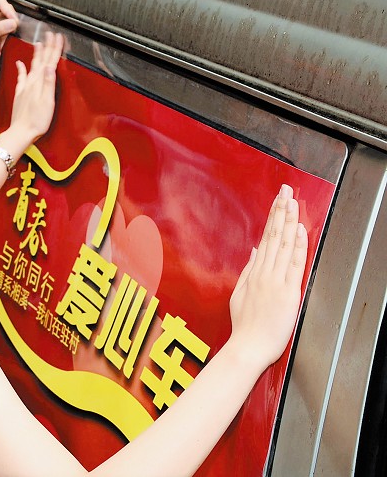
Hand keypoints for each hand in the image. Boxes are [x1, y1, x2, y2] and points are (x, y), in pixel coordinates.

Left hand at [0, 0, 18, 63]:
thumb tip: (12, 23)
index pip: (0, 3)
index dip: (9, 12)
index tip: (14, 22)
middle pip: (4, 13)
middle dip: (8, 25)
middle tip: (10, 33)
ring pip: (4, 24)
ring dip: (5, 35)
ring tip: (1, 44)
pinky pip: (0, 33)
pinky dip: (1, 40)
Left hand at [5, 32, 64, 144]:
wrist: (21, 132)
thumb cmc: (36, 121)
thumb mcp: (47, 102)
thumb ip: (48, 83)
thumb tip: (49, 67)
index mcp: (39, 84)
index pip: (49, 61)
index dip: (54, 49)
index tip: (58, 37)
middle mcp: (31, 83)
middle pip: (41, 60)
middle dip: (47, 47)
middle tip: (50, 35)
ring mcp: (25, 88)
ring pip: (32, 65)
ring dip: (36, 54)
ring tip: (39, 43)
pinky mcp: (20, 94)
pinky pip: (21, 77)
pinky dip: (21, 68)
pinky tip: (19, 63)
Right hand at [228, 184, 307, 367]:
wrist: (247, 347)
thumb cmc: (244, 327)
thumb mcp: (240, 294)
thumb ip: (249, 270)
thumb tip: (255, 251)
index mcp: (254, 274)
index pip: (266, 239)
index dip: (273, 217)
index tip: (278, 200)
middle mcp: (265, 274)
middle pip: (274, 236)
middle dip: (281, 211)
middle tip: (285, 190)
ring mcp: (275, 282)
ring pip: (282, 245)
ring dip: (288, 221)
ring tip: (292, 202)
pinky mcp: (287, 293)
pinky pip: (293, 264)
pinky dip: (296, 246)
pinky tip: (298, 230)